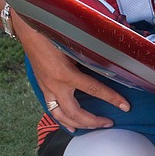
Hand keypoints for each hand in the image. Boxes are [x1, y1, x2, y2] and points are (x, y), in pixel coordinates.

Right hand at [12, 10, 130, 131]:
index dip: (112, 99)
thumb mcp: (74, 45)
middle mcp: (55, 85)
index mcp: (66, 74)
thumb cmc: (53, 32)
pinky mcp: (42, 87)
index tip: (125, 106)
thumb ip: (90, 57)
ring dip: (77, 125)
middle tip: (108, 123)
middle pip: (75, 113)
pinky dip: (62, 119)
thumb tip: (110, 65)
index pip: (94, 90)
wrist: (29, 27)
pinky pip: (52, 109)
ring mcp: (47, 88)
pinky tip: (70, 125)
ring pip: (61, 116)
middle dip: (93, 121)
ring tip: (92, 128)